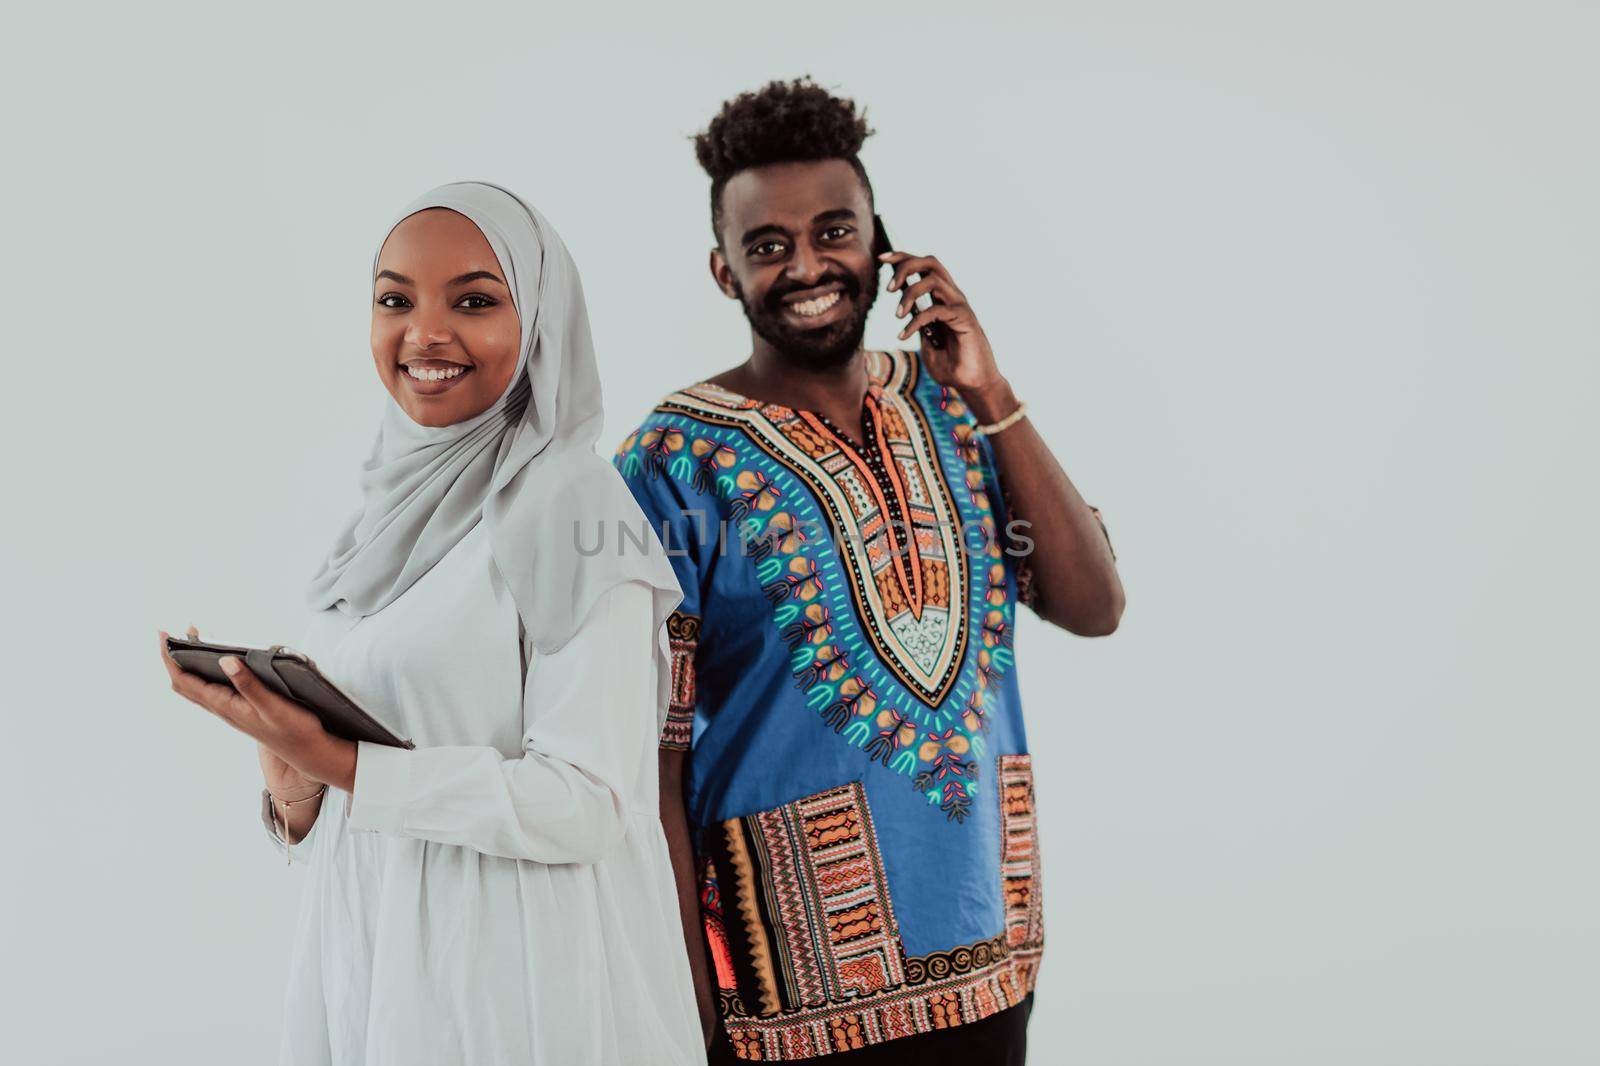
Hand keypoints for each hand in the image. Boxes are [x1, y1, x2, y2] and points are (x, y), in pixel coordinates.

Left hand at [159, 627, 357, 792]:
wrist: (307, 751)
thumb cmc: (293, 729)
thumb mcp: (272, 705)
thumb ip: (248, 683)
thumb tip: (224, 660)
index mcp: (225, 705)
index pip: (185, 680)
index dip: (170, 657)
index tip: (165, 635)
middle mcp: (222, 708)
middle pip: (185, 683)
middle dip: (175, 658)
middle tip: (176, 634)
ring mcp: (230, 710)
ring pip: (197, 686)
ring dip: (190, 664)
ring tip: (195, 641)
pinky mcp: (241, 709)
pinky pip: (213, 689)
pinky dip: (207, 671)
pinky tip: (220, 662)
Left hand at [879, 250, 1006, 402]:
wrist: (973, 384)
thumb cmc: (951, 364)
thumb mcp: (926, 342)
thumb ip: (916, 323)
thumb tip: (902, 308)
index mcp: (943, 298)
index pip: (924, 266)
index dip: (902, 257)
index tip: (881, 259)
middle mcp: (953, 296)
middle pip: (931, 262)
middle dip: (906, 265)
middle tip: (889, 288)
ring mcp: (960, 306)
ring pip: (933, 280)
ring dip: (909, 293)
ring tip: (897, 315)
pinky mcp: (965, 319)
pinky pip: (936, 311)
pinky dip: (915, 321)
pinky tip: (904, 335)